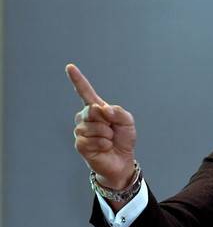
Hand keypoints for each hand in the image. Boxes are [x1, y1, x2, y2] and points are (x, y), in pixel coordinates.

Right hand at [66, 64, 136, 189]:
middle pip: (92, 110)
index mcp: (96, 109)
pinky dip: (103, 144)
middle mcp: (85, 117)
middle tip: (112, 130)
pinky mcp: (80, 144)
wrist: (122, 160)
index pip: (85, 92)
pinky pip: (92, 140)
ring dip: (107, 135)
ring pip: (93, 127)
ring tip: (109, 140)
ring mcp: (81, 131)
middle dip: (107, 120)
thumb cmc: (124, 139)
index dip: (77, 79)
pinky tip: (104, 148)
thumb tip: (102, 109)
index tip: (70, 67)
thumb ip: (118, 112)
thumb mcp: (128, 122)